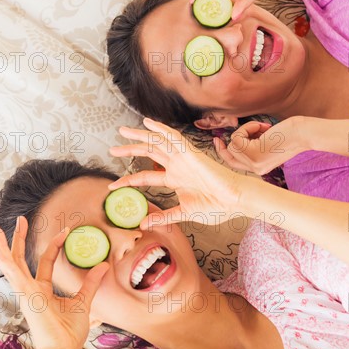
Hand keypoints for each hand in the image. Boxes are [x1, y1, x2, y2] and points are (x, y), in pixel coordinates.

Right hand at [0, 217, 108, 348]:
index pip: (46, 261)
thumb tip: (103, 265)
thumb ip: (91, 282)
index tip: (66, 230)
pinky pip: (13, 274)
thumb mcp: (83, 301)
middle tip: (20, 219)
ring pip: (12, 265)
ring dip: (4, 247)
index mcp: (42, 291)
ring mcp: (26, 293)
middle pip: (21, 259)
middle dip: (18, 240)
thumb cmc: (70, 333)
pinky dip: (3, 260)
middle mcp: (30, 290)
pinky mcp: (25, 296)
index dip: (55, 245)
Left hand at [109, 118, 245, 227]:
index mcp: (175, 179)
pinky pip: (173, 137)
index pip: (146, 177)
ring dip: (140, 136)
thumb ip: (164, 217)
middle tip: (113, 150)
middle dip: (130, 150)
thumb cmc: (216, 206)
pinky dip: (160, 129)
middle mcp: (177, 165)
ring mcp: (183, 158)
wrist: (235, 201)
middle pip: (148, 154)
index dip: (129, 179)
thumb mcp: (184, 213)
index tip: (113, 186)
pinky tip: (147, 123)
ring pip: (157, 142)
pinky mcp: (191, 153)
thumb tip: (143, 224)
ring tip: (122, 131)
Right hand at [214, 117, 307, 174]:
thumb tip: (236, 138)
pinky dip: (247, 127)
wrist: (305, 134)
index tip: (218, 141)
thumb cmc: (291, 134)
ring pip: (233, 144)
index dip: (224, 153)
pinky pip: (237, 137)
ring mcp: (254, 163)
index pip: (235, 164)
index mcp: (260, 168)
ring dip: (245, 130)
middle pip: (230, 154)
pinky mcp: (253, 154)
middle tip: (235, 133)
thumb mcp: (268, 143)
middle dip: (231, 142)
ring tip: (263, 128)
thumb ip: (254, 144)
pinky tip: (263, 127)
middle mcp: (256, 169)